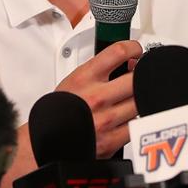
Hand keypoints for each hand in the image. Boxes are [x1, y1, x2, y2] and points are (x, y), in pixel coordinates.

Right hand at [55, 40, 142, 157]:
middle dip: (139, 75)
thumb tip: (129, 62)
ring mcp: (105, 119)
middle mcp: (96, 97)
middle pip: (135, 78)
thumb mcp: (75, 80)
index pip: (118, 52)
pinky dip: (135, 119)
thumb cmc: (62, 109)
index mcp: (84, 78)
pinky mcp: (111, 140)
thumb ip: (100, 69)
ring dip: (137, 98)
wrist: (48, 138)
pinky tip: (125, 116)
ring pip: (139, 101)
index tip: (136, 51)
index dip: (133, 48)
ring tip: (127, 99)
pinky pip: (137, 124)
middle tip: (136, 77)